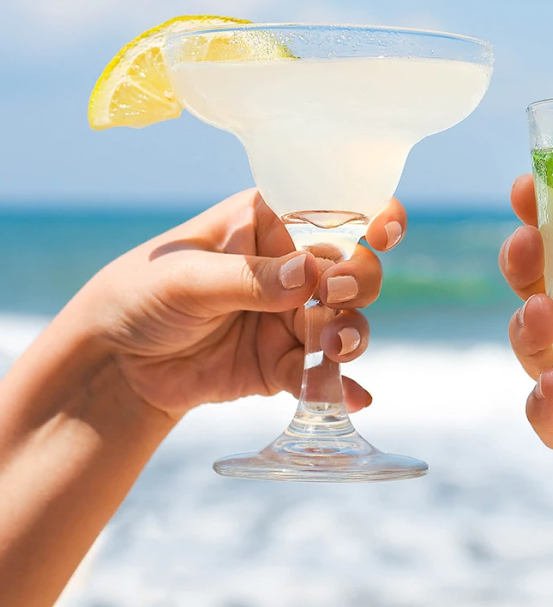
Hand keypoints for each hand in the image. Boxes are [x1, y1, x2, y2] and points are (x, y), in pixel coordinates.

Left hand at [69, 189, 406, 419]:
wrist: (114, 364)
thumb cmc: (140, 294)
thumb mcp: (186, 279)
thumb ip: (249, 278)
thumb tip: (312, 273)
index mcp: (271, 223)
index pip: (334, 208)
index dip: (371, 214)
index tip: (384, 232)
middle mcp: (294, 267)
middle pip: (355, 267)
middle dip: (358, 283)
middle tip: (333, 297)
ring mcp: (294, 317)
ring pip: (348, 321)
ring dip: (352, 334)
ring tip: (333, 348)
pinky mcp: (286, 364)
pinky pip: (324, 375)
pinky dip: (341, 387)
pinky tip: (353, 398)